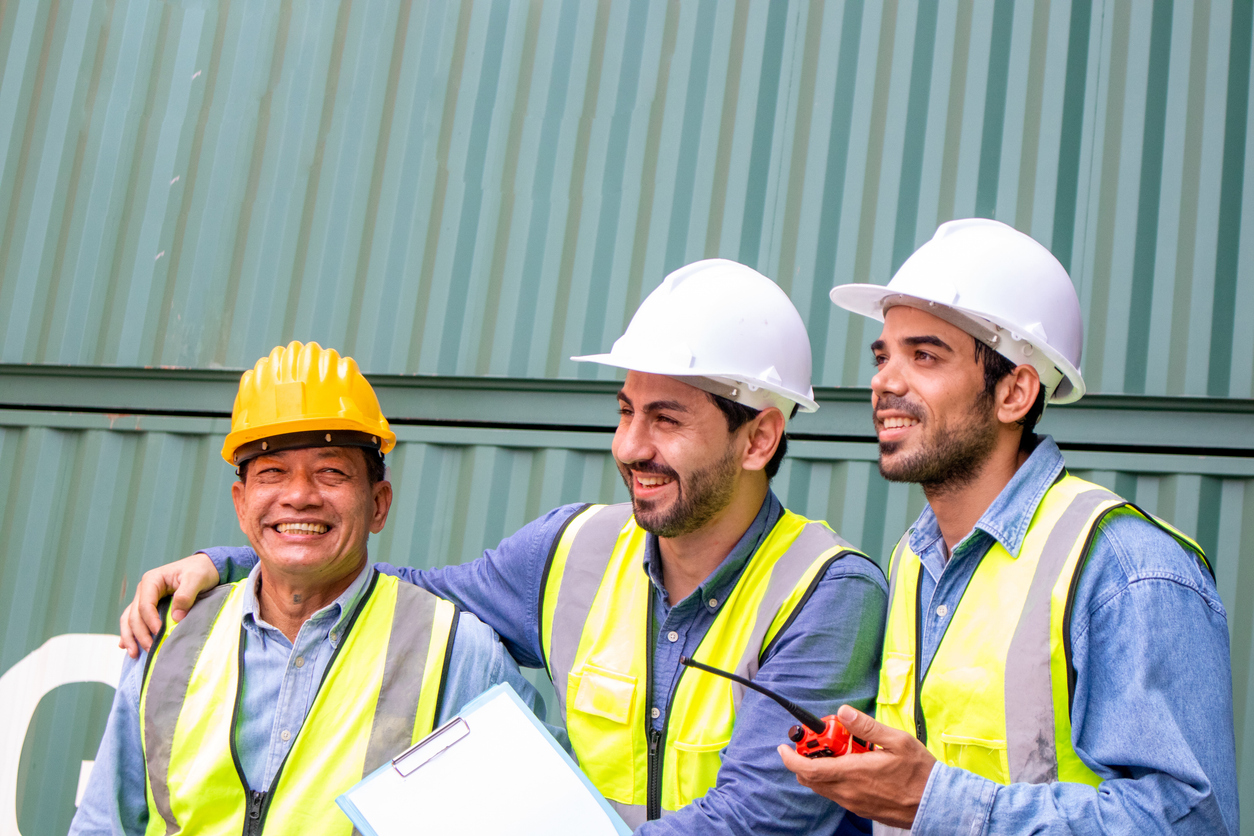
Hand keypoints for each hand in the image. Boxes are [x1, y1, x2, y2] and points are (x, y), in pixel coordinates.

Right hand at [118, 553, 219, 656]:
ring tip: (134, 654)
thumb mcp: (197, 579)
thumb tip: (176, 617)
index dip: (150, 621)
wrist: (206, 566)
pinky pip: (135, 620)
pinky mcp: (150, 606)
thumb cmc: (201, 570)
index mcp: (152, 580)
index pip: (145, 605)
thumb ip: (185, 596)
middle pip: (135, 615)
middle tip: (150, 649)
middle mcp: (144, 590)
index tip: (159, 634)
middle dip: (140, 634)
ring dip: (130, 637)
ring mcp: (145, 598)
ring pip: (129, 619)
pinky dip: (130, 633)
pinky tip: (126, 646)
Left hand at [778, 705, 935, 828]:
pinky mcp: (860, 808)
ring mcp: (853, 802)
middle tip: (820, 741)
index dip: (791, 757)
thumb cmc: (919, 773)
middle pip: (811, 778)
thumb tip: (845, 712)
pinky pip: (836, 793)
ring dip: (821, 768)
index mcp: (853, 773)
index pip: (809, 768)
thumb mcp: (897, 741)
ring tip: (840, 750)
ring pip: (822, 786)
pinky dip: (833, 778)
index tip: (784, 747)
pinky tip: (852, 764)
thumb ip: (866, 727)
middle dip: (806, 758)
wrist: (936, 803)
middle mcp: (849, 791)